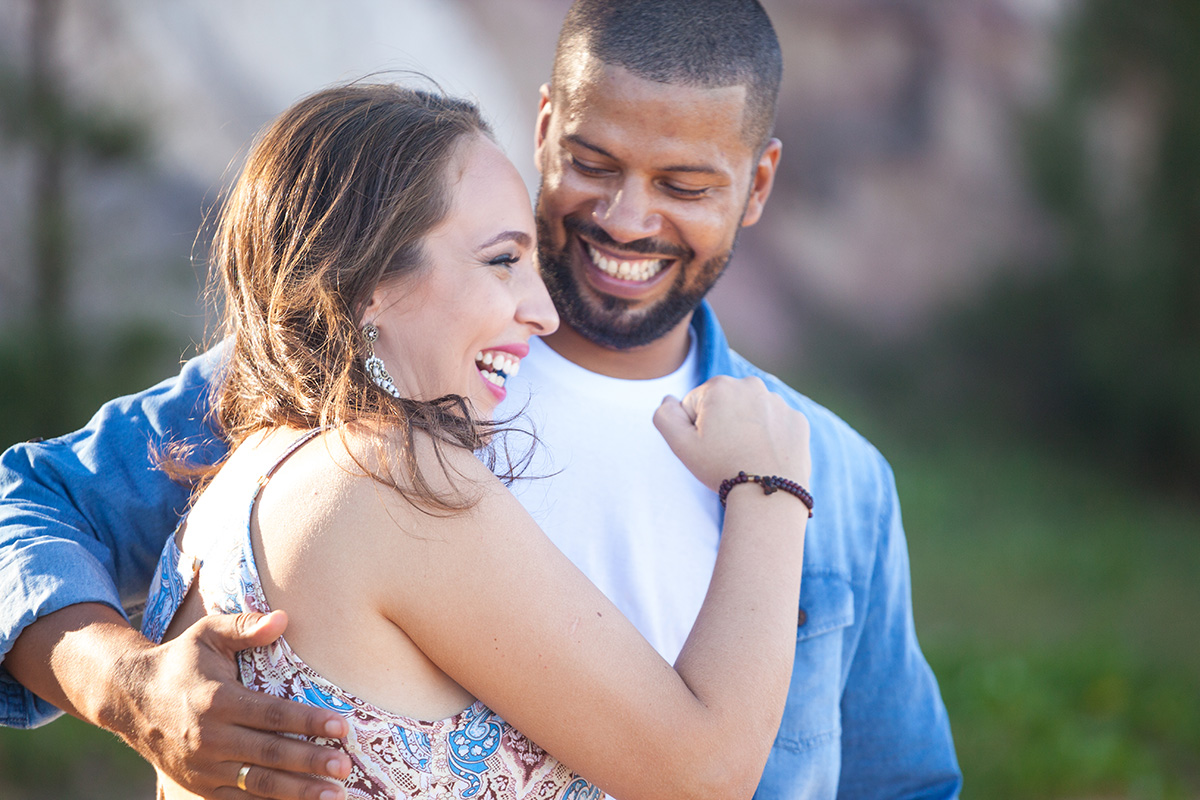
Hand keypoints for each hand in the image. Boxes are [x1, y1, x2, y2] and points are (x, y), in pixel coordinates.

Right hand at [107, 609, 351, 798]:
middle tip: (345, 767)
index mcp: (216, 700)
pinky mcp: (199, 786)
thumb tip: (283, 617)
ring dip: (298, 792)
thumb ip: (244, 626)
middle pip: (269, 755)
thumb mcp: (207, 634)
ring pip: (257, 784)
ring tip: (334, 794)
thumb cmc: (180, 661)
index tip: (342, 727)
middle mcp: (209, 738)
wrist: (129, 699)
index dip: (309, 722)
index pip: (272, 715)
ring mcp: (203, 768)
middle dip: (310, 763)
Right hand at [653, 375, 810, 492]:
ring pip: (751, 412)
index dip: (696, 429)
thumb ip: (665, 415)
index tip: (708, 446)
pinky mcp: (798, 419)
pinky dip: (770, 437)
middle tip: (726, 452)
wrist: (768, 494)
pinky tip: (766, 455)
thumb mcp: (680, 444)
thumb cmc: (720, 468)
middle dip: (722, 423)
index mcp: (720, 386)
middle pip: (724, 404)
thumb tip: (669, 399)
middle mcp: (752, 385)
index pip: (695, 404)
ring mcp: (778, 402)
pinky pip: (776, 424)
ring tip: (746, 456)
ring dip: (746, 429)